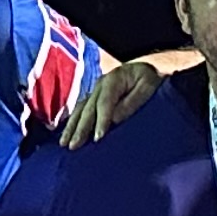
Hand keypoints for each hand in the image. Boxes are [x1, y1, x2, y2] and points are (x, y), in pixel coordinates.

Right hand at [58, 55, 178, 148]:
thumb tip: (115, 118)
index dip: (100, 121)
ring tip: (64, 143)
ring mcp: (95, 90)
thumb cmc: (151, 79)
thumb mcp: (148, 87)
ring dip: (71, 127)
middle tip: (74, 146)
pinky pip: (81, 110)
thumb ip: (132, 102)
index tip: (97, 138)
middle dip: (80, 128)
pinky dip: (73, 122)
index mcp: (114, 79)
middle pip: (88, 108)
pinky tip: (67, 133)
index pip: (104, 103)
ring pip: (80, 110)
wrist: (148, 69)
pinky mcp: (95, 97)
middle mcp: (100, 84)